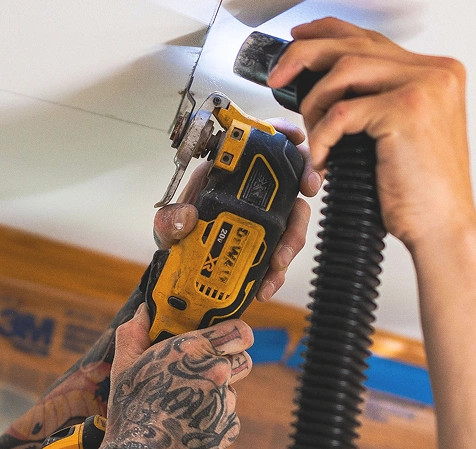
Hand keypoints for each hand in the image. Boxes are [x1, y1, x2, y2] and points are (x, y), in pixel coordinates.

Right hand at [98, 307, 251, 448]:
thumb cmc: (130, 412)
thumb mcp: (123, 366)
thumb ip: (134, 332)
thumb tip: (142, 312)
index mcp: (192, 351)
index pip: (240, 330)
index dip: (233, 334)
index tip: (224, 340)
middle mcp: (216, 373)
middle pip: (242, 359)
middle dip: (227, 363)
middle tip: (201, 374)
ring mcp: (226, 402)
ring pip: (232, 390)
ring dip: (216, 394)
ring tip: (185, 407)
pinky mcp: (229, 428)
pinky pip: (226, 417)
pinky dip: (212, 420)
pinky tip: (188, 426)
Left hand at [152, 120, 318, 302]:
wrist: (177, 269)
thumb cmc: (175, 235)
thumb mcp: (167, 226)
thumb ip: (170, 220)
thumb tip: (185, 217)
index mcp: (228, 175)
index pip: (260, 145)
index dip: (282, 135)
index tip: (296, 138)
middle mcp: (251, 194)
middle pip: (290, 179)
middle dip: (305, 182)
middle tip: (307, 193)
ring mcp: (264, 220)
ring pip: (293, 220)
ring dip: (292, 240)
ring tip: (277, 263)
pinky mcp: (266, 246)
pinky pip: (281, 255)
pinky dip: (278, 273)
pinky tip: (266, 287)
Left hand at [270, 17, 475, 255]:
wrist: (441, 227)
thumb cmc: (418, 191)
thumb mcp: (395, 135)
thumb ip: (373, 102)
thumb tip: (323, 88)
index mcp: (435, 72)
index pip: (372, 38)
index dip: (328, 33)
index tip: (297, 41)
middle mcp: (435, 71)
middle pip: (354, 45)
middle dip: (304, 58)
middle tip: (277, 78)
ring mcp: (425, 87)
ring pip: (344, 72)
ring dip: (315, 104)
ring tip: (312, 136)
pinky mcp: (407, 111)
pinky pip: (342, 112)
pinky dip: (321, 136)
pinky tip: (321, 159)